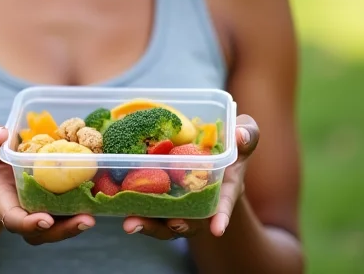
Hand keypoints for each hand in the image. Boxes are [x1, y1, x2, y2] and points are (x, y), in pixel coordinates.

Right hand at [0, 125, 95, 245]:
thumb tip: (2, 134)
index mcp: (3, 202)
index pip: (13, 219)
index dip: (29, 223)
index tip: (45, 219)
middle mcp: (22, 212)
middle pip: (42, 231)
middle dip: (63, 230)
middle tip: (84, 221)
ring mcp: (38, 212)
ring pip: (56, 227)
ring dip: (74, 225)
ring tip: (91, 217)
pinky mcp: (52, 205)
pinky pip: (65, 212)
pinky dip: (80, 209)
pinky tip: (96, 200)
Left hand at [121, 115, 259, 240]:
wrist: (208, 153)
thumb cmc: (228, 145)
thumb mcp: (241, 137)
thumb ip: (246, 135)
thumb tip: (240, 134)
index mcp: (223, 187)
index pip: (224, 203)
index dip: (222, 215)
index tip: (218, 228)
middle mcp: (200, 202)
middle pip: (190, 220)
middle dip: (178, 225)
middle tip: (171, 223)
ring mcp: (179, 205)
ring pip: (164, 222)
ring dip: (148, 225)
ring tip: (131, 224)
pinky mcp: (159, 200)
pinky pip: (147, 210)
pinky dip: (134, 210)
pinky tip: (116, 206)